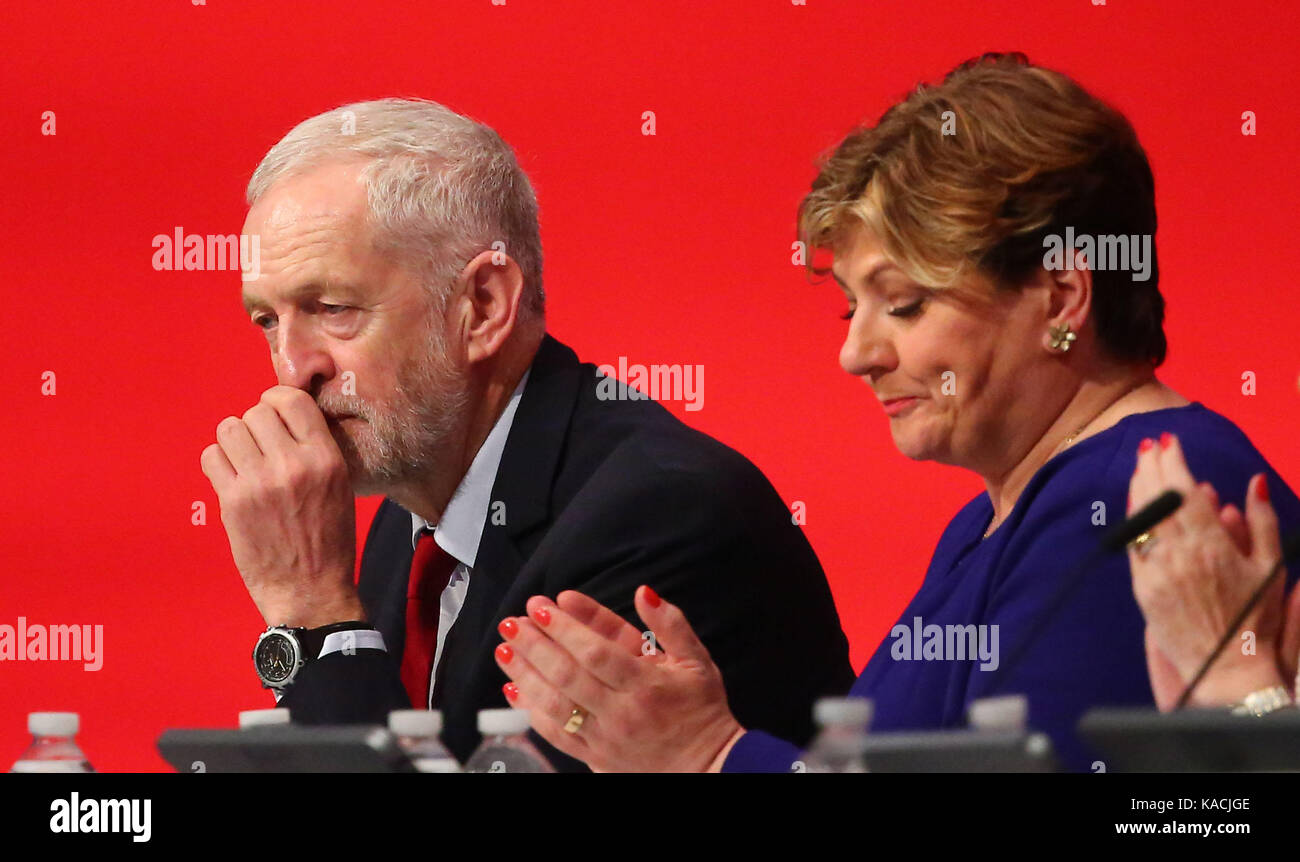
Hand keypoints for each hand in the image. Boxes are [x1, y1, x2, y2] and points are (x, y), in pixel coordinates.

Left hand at [201, 385, 362, 628]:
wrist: (310, 590)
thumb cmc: (329, 539)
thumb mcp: (341, 486)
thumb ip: (317, 449)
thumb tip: (286, 417)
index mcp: (326, 458)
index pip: (293, 400)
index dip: (278, 401)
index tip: (276, 416)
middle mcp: (293, 464)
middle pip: (257, 411)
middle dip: (256, 425)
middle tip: (262, 448)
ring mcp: (259, 482)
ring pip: (230, 428)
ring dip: (235, 441)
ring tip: (246, 462)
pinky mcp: (233, 501)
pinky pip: (211, 456)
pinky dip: (218, 463)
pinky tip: (232, 479)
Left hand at [494, 587, 744, 771]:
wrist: (708, 766)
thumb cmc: (701, 710)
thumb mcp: (697, 661)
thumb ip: (670, 624)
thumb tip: (644, 593)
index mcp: (647, 684)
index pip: (596, 652)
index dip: (565, 628)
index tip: (541, 607)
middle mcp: (622, 711)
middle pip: (568, 674)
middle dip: (534, 645)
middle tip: (512, 623)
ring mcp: (605, 736)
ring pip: (555, 704)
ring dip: (525, 674)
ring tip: (504, 649)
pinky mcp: (594, 755)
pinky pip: (556, 733)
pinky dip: (531, 710)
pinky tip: (514, 688)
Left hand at [1127, 433, 1286, 709]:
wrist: (1226, 666)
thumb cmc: (1255, 618)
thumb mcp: (1270, 567)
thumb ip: (1262, 521)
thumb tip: (1254, 481)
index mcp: (1212, 546)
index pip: (1185, 493)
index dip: (1175, 464)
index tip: (1171, 442)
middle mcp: (1179, 555)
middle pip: (1159, 499)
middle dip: (1154, 467)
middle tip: (1151, 445)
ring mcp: (1157, 572)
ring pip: (1141, 519)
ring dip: (1139, 487)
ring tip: (1142, 465)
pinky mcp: (1142, 589)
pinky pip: (1133, 545)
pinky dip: (1132, 519)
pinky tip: (1134, 503)